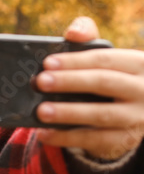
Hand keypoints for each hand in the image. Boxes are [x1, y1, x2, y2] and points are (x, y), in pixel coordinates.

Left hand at [35, 17, 143, 160]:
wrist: (133, 113)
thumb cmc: (111, 77)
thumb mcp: (106, 58)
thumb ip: (88, 40)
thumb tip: (74, 32)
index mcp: (139, 64)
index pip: (106, 59)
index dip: (76, 60)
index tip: (47, 63)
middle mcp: (143, 90)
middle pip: (105, 83)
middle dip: (70, 82)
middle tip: (40, 82)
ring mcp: (136, 117)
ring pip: (101, 115)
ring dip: (68, 113)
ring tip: (41, 111)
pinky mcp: (125, 140)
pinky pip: (94, 140)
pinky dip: (67, 138)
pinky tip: (45, 133)